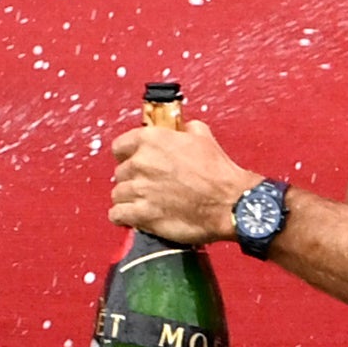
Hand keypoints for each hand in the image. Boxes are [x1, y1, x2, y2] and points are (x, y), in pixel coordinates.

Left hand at [111, 119, 254, 244]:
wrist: (230, 203)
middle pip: (120, 172)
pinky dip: (124, 217)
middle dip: (132, 179)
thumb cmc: (219, 174)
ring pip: (117, 194)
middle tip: (147, 186)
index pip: (120, 146)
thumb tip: (181, 129)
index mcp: (152, 140)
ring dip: (129, 199)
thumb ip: (185, 130)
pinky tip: (136, 216)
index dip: (127, 156)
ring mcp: (139, 189)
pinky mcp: (142, 214)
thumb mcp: (203, 137)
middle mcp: (141, 163)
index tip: (133, 161)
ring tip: (144, 203)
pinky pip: (117, 215)